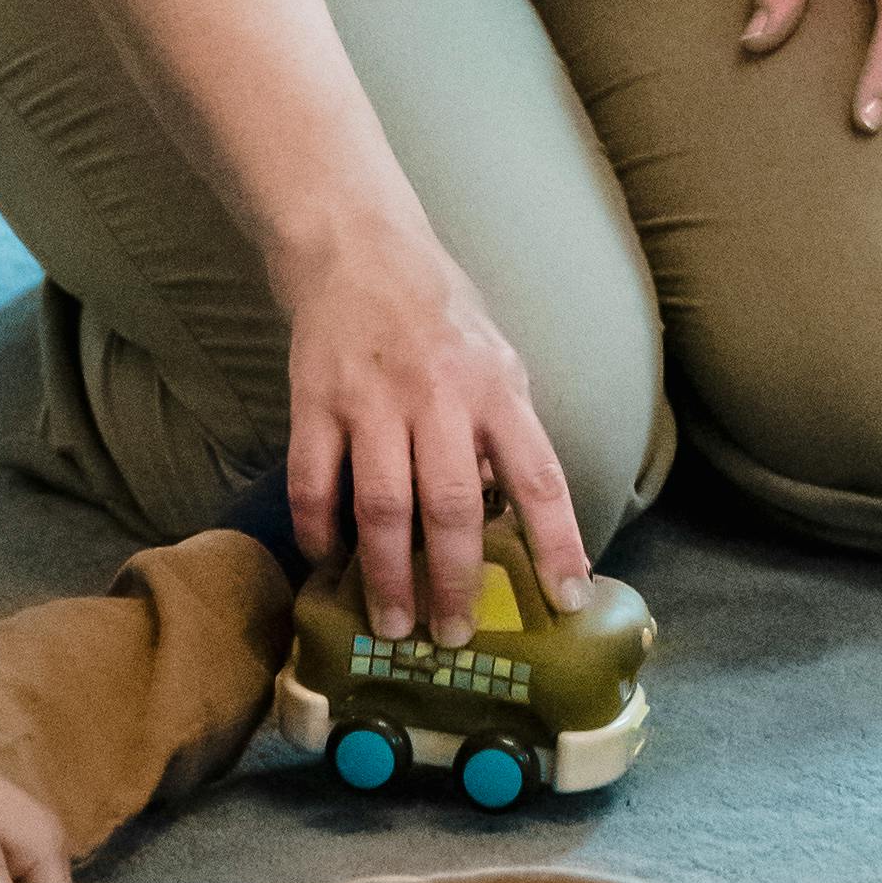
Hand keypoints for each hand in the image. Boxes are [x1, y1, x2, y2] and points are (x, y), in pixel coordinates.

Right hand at [281, 225, 589, 644]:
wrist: (356, 246)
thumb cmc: (440, 310)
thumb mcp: (496, 356)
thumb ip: (503, 428)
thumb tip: (510, 509)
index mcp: (497, 387)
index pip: (539, 475)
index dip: (558, 540)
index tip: (568, 598)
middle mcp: (439, 396)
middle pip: (452, 504)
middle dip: (456, 580)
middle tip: (453, 635)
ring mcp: (372, 401)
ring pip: (383, 506)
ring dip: (388, 575)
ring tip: (393, 623)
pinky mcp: (314, 403)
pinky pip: (313, 483)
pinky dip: (318, 531)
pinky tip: (327, 562)